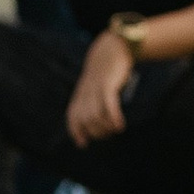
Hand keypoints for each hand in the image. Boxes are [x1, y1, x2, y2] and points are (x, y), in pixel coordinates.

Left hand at [66, 29, 135, 145]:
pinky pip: (108, 105)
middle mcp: (85, 93)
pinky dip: (113, 117)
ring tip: (114, 130)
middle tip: (107, 135)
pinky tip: (120, 126)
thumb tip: (94, 121)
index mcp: (80, 94)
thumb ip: (92, 101)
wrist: (112, 48)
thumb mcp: (95, 85)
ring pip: (95, 116)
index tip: (82, 144)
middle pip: (85, 120)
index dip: (76, 132)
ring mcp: (95, 89)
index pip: (72, 117)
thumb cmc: (106, 72)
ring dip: (105, 128)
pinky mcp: (108, 85)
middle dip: (95, 132)